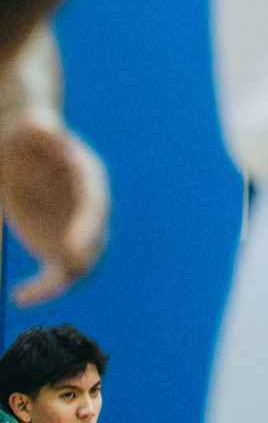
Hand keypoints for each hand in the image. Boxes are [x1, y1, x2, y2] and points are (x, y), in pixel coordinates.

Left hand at [0, 117, 107, 303]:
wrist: (23, 150)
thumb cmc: (28, 135)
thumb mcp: (31, 127)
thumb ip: (39, 128)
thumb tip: (41, 126)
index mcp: (89, 178)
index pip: (93, 206)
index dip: (85, 229)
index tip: (71, 250)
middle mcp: (89, 208)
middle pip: (94, 240)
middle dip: (78, 260)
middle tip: (54, 277)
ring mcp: (75, 229)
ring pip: (79, 264)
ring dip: (59, 280)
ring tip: (31, 292)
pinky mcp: (56, 246)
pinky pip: (56, 275)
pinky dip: (43, 290)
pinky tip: (19, 296)